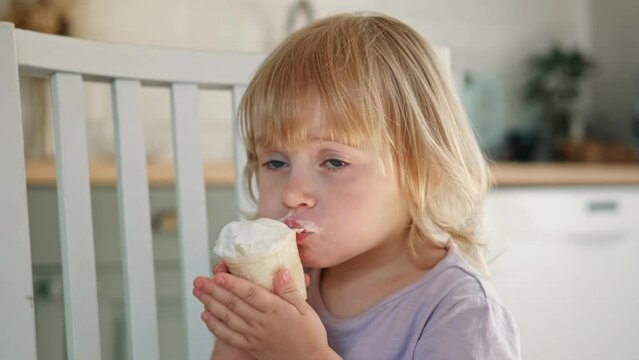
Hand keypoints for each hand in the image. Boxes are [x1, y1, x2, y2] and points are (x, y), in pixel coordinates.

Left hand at [193, 266, 335, 359]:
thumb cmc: (310, 334)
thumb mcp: (306, 308)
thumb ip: (291, 290)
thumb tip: (280, 271)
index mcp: (275, 310)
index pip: (249, 293)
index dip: (232, 283)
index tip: (218, 274)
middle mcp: (261, 322)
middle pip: (233, 304)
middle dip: (213, 290)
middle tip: (199, 280)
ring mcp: (254, 335)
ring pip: (227, 318)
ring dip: (210, 304)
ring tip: (198, 293)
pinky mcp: (251, 346)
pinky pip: (228, 336)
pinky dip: (214, 326)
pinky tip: (205, 316)